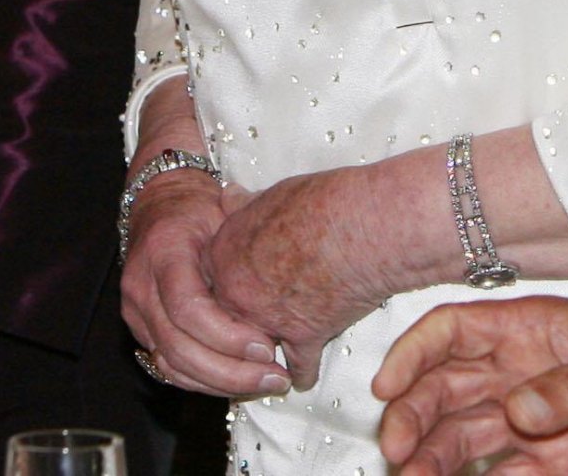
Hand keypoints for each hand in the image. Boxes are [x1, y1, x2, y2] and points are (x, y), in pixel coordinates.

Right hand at [120, 170, 287, 399]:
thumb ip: (242, 250)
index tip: (267, 346)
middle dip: (229, 371)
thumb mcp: (222, 212)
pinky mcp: (141, 330)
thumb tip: (284, 288)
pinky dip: (203, 381)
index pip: (187, 309)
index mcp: (162, 252)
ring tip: (263, 384)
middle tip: (273, 377)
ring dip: (219, 384)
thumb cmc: (198, 207)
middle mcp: (140, 287)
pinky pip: (168, 367)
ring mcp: (135, 313)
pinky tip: (237, 383)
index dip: (227, 335)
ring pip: (172, 366)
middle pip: (178, 348)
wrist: (159, 204)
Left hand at [205, 169, 388, 390]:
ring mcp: (267, 320)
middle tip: (250, 326)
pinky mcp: (302, 339)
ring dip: (262, 357)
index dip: (226, 284)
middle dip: (237, 325)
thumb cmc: (321, 201)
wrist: (360, 226)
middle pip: (224, 320)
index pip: (208, 281)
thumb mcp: (273, 194)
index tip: (237, 287)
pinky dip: (304, 373)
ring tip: (270, 360)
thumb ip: (246, 206)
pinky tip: (304, 373)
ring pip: (253, 353)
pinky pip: (297, 369)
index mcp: (224, 254)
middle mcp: (237, 292)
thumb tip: (229, 196)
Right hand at [374, 296, 567, 474]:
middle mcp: (522, 377)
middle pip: (444, 392)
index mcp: (532, 331)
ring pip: (463, 441)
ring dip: (434, 461)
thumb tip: (520, 410)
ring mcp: (535, 425)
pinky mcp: (557, 469)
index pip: (454, 332)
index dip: (414, 354)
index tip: (388, 386)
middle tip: (399, 453)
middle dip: (412, 417)